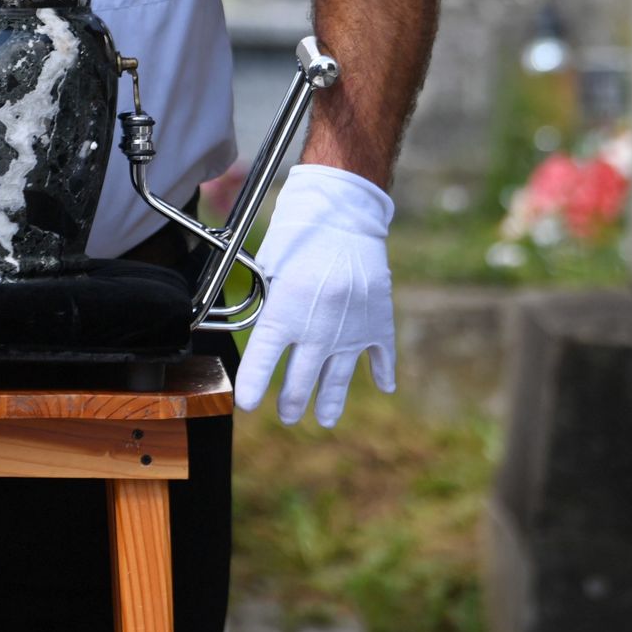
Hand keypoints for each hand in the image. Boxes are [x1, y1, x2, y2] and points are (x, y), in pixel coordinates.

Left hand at [235, 164, 396, 426]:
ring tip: (323, 419)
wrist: (345, 211)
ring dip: (329, 402)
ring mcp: (351, 329)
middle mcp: (317, 328)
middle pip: (300, 380)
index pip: (262, 361)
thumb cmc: (298, 234)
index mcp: (285, 312)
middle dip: (290, 403)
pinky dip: (383, 373)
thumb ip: (269, 308)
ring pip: (338, 378)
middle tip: (287, 415)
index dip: (252, 386)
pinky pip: (382, 356)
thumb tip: (265, 339)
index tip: (246, 405)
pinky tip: (384, 388)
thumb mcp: (269, 269)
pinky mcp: (378, 321)